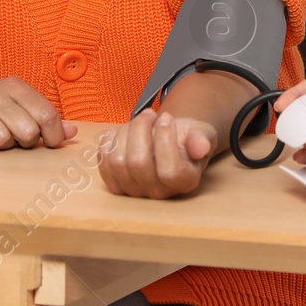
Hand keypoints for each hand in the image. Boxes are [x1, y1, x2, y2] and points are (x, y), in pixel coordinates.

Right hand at [0, 73, 77, 150]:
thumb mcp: (17, 105)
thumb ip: (45, 118)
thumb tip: (72, 132)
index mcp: (14, 86)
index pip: (46, 113)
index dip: (53, 135)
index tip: (50, 143)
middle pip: (27, 131)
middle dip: (25, 142)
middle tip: (16, 138)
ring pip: (2, 140)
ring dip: (0, 146)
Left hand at [97, 110, 217, 197]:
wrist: (170, 141)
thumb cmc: (187, 137)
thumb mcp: (201, 132)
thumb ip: (202, 139)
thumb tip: (201, 148)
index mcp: (185, 181)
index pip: (170, 170)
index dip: (165, 140)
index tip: (167, 117)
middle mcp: (159, 192)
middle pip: (138, 163)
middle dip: (140, 129)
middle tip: (150, 113)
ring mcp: (135, 191)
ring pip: (118, 161)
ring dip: (125, 132)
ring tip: (138, 121)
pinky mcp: (116, 185)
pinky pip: (103, 162)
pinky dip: (110, 141)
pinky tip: (124, 131)